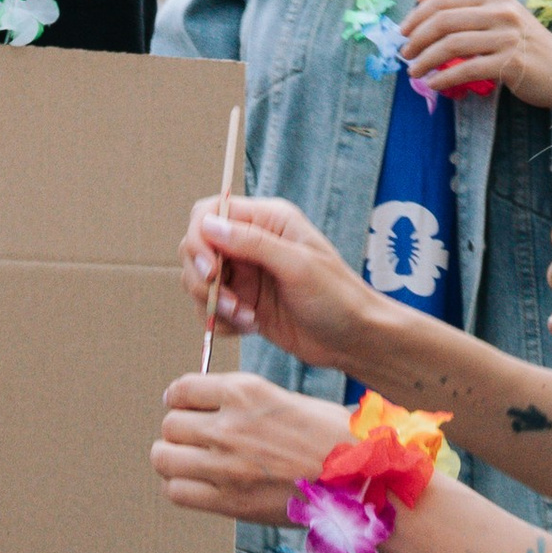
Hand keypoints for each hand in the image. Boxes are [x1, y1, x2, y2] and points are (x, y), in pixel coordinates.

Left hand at [152, 369, 341, 523]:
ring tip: (189, 463)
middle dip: (178, 431)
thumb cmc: (332, 437)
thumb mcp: (284, 399)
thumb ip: (242, 402)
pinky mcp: (231, 501)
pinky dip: (182, 489)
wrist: (362, 478)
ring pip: (163, 458)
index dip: (179, 399)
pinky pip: (177, 493)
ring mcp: (227, 466)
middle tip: (192, 439)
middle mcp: (230, 426)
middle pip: (169, 424)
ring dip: (173, 459)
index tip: (184, 407)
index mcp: (245, 392)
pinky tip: (199, 485)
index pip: (180, 389)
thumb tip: (207, 408)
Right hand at [179, 192, 372, 375]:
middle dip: (203, 278)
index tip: (210, 269)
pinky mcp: (242, 303)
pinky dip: (221, 321)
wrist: (354, 339)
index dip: (199, 238)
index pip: (210, 213)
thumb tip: (210, 225)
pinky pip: (210, 308)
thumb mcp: (298, 265)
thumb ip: (253, 244)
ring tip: (245, 317)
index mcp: (267, 220)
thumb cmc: (338, 297)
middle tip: (228, 301)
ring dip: (213, 304)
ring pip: (199, 281)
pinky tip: (250, 327)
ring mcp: (244, 274)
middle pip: (197, 248)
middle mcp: (251, 244)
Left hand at [401, 0, 551, 136]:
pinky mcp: (511, 63)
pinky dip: (445, 78)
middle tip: (404, 54)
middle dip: (417, 38)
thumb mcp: (494, 17)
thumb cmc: (524, 44)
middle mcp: (502, 11)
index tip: (403, 32)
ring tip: (414, 72)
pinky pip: (467, 70)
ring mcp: (508, 37)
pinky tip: (434, 84)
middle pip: (444, 20)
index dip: (418, 15)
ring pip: (452, 45)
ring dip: (426, 60)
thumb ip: (460, 6)